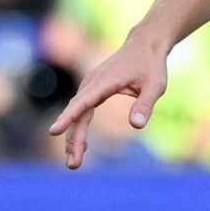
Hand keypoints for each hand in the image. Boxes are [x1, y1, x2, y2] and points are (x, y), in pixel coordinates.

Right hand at [49, 39, 169, 169]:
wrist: (144, 45)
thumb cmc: (151, 65)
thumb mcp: (155, 85)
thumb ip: (145, 104)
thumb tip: (137, 126)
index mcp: (104, 81)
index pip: (83, 102)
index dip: (68, 118)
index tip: (54, 131)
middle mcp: (92, 83)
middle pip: (77, 114)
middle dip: (73, 140)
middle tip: (73, 165)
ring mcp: (90, 86)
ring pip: (77, 115)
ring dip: (74, 138)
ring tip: (74, 163)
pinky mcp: (92, 90)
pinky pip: (81, 112)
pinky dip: (79, 129)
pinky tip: (80, 146)